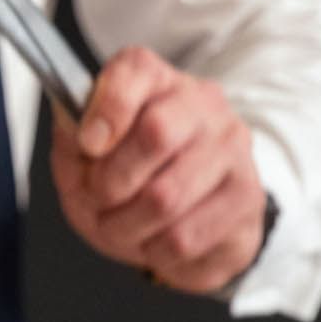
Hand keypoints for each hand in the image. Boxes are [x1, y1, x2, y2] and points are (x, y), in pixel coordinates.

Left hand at [49, 46, 267, 295]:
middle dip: (111, 180)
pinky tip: (153, 241)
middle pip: (157, 133)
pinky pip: (185, 238)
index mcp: (159, 81)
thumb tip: (80, 131)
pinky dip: (154, 251)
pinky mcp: (249, 203)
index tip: (87, 144)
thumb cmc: (126, 177)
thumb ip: (72, 136)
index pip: (137, 70)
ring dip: (126, 225)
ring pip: (167, 196)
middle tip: (98, 199)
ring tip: (119, 227)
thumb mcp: (81, 153)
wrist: (179, 219)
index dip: (107, 108)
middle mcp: (205, 107)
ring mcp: (235, 153)